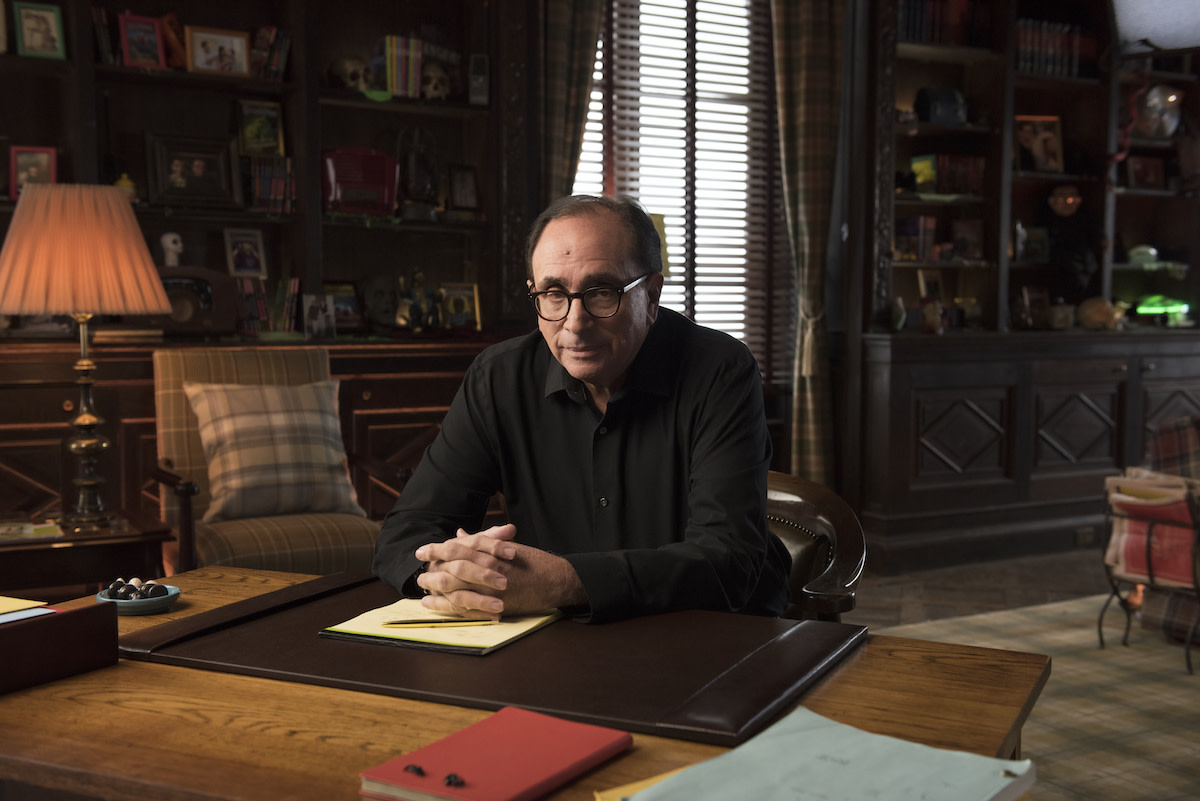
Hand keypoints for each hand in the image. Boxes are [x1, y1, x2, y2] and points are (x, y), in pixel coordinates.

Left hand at [416, 525, 586, 617]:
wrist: (555, 580)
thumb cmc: (532, 561)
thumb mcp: (507, 546)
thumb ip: (481, 541)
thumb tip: (459, 534)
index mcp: (489, 552)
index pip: (456, 549)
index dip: (436, 549)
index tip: (421, 551)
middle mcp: (487, 570)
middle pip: (451, 570)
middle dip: (432, 571)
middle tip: (418, 573)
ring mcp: (490, 590)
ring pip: (454, 590)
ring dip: (435, 590)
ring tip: (422, 589)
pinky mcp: (494, 607)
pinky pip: (464, 608)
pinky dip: (446, 607)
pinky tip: (433, 605)